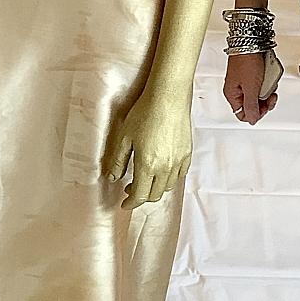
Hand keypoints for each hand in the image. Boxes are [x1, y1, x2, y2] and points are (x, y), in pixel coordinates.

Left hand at [103, 90, 192, 210]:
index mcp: (147, 165)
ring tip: (146, 178)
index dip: (131, 203)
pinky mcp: (187, 153)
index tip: (124, 204)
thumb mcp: (124, 136)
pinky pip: (180, 175)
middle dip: (141, 196)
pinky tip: (162, 170)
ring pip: (167, 187)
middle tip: (131, 188)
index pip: (140, 196)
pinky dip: (169, 179)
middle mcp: (165, 168)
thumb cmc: (144, 113)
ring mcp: (178, 161)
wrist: (169, 96)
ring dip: (155, 188)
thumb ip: (118, 160)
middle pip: (154, 195)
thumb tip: (111, 178)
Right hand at [223, 52, 277, 124]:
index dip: (257, 113)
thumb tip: (252, 120)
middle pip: (252, 105)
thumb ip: (251, 106)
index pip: (243, 114)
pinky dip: (266, 82)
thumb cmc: (247, 60)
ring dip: (266, 91)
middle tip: (270, 95)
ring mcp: (243, 81)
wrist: (251, 41)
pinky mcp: (250, 74)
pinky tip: (269, 77)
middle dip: (264, 102)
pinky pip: (260, 84)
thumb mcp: (251, 87)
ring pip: (258, 95)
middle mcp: (236, 89)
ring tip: (269, 83)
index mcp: (232, 94)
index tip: (265, 106)